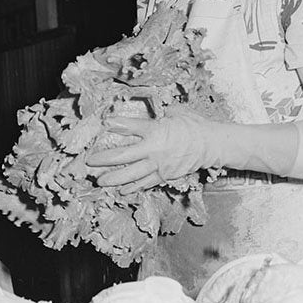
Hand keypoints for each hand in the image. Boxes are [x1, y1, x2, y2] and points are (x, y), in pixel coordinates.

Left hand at [86, 110, 219, 191]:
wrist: (212, 144)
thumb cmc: (194, 126)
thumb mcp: (176, 112)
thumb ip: (159, 114)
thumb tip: (150, 111)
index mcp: (157, 130)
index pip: (132, 126)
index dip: (117, 124)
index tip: (104, 123)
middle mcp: (155, 149)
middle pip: (124, 156)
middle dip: (105, 159)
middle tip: (90, 162)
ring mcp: (159, 165)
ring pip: (132, 174)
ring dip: (114, 178)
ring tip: (101, 181)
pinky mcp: (165, 175)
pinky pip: (146, 183)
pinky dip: (133, 187)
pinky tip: (122, 190)